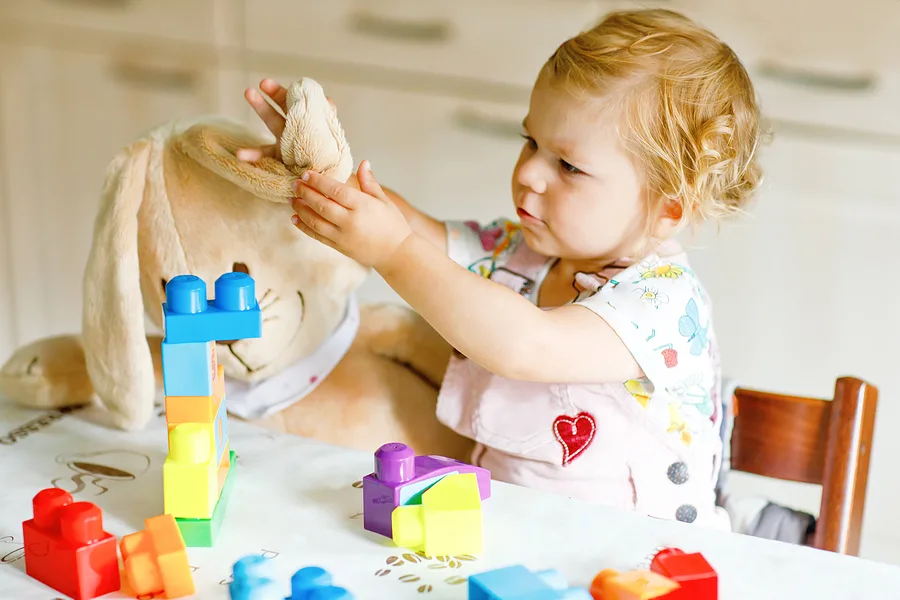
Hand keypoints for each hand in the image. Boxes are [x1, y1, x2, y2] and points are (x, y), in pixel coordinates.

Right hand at [236, 78, 335, 162]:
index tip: (285, 81)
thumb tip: (328, 101)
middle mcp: (292, 128)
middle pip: (283, 105)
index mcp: (305, 120)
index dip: (289, 91)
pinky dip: (252, 155)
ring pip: (271, 121)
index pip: (296, 101)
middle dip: (273, 93)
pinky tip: (240, 154)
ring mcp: (283, 142)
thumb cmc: (325, 155)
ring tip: (248, 92)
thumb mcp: (330, 133)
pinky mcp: (278, 159)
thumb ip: (327, 117)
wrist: (322, 178)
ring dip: (260, 107)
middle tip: (263, 82)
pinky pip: (264, 155)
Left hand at [291, 160, 412, 269]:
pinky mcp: (339, 247)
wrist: (397, 253)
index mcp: (362, 206)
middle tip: (295, 184)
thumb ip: (369, 182)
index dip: (318, 181)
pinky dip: (304, 227)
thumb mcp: (383, 201)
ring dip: (301, 209)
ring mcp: (343, 236)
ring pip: (315, 221)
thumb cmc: (393, 225)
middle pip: (321, 204)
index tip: (306, 174)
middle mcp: (350, 221)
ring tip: (292, 199)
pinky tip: (295, 219)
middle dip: (305, 193)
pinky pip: (317, 236)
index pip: (335, 190)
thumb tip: (363, 163)